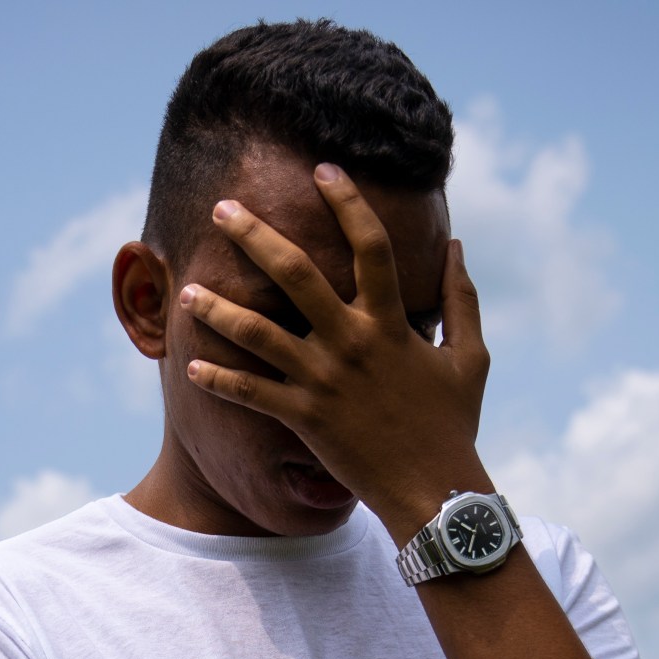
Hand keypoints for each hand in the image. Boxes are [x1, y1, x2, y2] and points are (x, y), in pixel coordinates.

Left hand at [178, 164, 491, 537]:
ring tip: (187, 290)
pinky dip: (219, 381)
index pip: (370, 245)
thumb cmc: (453, 424)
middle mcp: (352, 342)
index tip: (324, 169)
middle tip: (222, 208)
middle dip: (255, 235)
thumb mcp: (471, 357)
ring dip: (218, 309)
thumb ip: (462, 298)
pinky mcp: (304, 418)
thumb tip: (456, 246)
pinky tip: (191, 367)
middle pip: (295, 273)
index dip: (347, 201)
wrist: (434, 490)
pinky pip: (252, 393)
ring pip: (258, 333)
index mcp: (391, 322)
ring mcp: (323, 380)